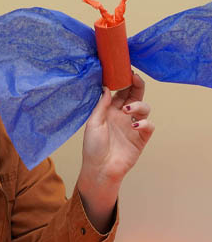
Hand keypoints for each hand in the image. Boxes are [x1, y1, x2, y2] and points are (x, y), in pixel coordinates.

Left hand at [77, 73, 154, 231]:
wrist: (99, 169)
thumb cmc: (92, 147)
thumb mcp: (93, 123)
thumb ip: (101, 105)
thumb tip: (106, 87)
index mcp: (109, 111)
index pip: (120, 92)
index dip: (124, 82)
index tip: (125, 72)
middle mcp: (122, 116)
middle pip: (135, 96)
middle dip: (137, 86)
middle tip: (135, 78)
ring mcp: (132, 127)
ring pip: (144, 107)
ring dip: (138, 105)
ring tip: (127, 111)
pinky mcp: (141, 138)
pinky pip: (149, 125)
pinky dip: (144, 122)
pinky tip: (135, 125)